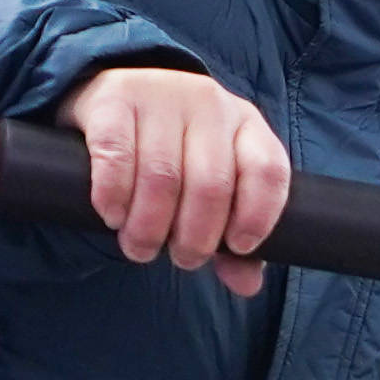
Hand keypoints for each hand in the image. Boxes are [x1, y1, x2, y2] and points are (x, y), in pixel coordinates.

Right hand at [59, 66, 291, 293]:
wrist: (115, 97)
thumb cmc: (174, 153)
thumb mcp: (212, 186)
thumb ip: (232, 238)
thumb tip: (246, 284)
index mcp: (245, 124)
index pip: (267, 171)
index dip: (257, 217)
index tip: (237, 247)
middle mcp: (209, 104)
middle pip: (211, 186)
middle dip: (194, 238)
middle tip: (180, 259)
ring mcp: (161, 95)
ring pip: (161, 178)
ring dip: (148, 228)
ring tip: (140, 247)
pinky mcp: (114, 99)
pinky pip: (116, 158)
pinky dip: (114, 197)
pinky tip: (112, 215)